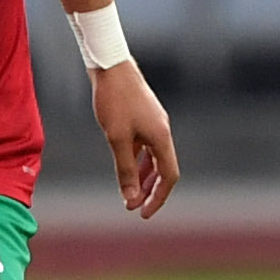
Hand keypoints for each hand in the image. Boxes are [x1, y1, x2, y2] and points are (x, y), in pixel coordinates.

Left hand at [94, 59, 179, 218]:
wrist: (110, 66)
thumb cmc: (114, 100)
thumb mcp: (117, 139)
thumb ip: (125, 169)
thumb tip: (130, 197)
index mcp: (161, 137)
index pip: (169, 176)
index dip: (158, 197)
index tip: (142, 213)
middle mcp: (162, 131)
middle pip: (163, 169)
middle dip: (150, 190)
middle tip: (133, 207)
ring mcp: (153, 123)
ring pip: (153, 158)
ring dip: (143, 176)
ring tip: (128, 192)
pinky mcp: (143, 117)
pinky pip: (145, 146)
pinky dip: (137, 160)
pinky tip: (125, 166)